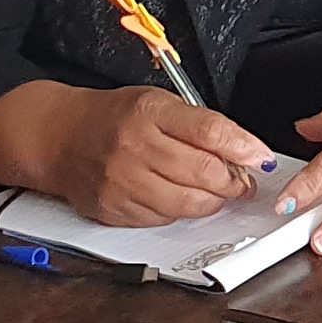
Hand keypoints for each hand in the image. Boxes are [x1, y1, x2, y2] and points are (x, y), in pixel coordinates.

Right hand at [0, 81, 268, 228]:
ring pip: (190, 203)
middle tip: (243, 180)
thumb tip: (247, 153)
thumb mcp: (158, 103)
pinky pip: (165, 218)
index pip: (210, 132)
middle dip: (235, 181)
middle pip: (205, 173)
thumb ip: (201, 125)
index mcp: (149, 111)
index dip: (245, 148)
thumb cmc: (114, 118)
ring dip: (214, 201)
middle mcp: (134, 147)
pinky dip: (182, 210)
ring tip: (217, 191)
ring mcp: (123, 181)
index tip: (262, 159)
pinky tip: (180, 196)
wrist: (59, 137)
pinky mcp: (115, 210)